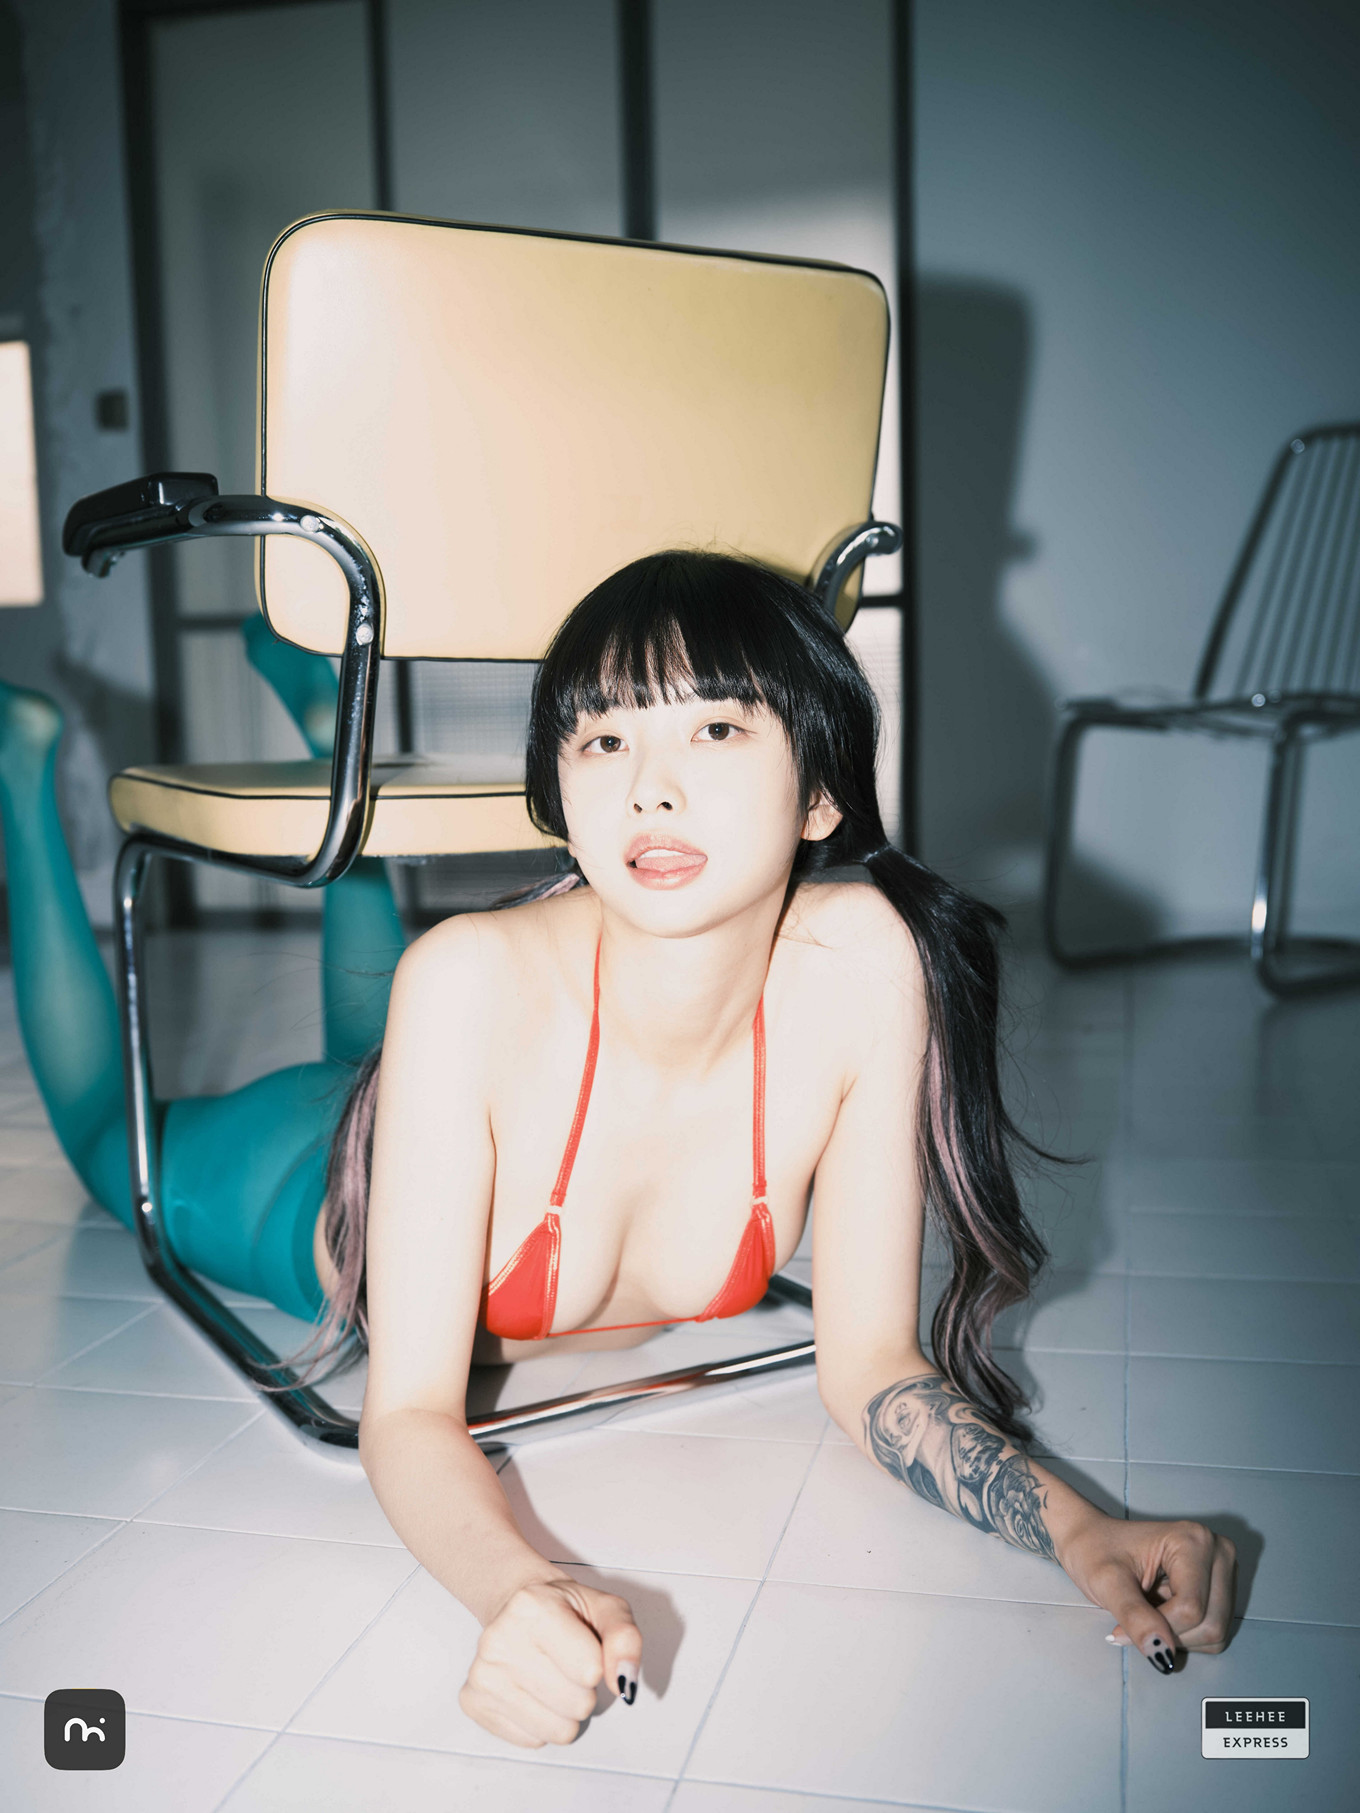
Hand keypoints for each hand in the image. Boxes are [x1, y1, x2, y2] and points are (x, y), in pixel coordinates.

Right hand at [459, 1576, 641, 1746]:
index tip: (585, 1646)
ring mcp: (482, 1672)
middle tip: (568, 1666)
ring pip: (557, 1730)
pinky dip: (540, 1723)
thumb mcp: (606, 1609)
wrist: (518, 1607)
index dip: (598, 1665)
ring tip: (553, 1679)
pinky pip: (532, 1740)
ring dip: (565, 1712)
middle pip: (577, 1705)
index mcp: (532, 1605)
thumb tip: (624, 1684)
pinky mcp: (472, 1701)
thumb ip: (625, 1639)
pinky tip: (531, 1690)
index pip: (590, 1670)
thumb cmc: (565, 1611)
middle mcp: (499, 1638)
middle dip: (584, 1691)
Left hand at [1059, 1512, 1236, 1672]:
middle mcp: (1217, 1552)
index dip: (1157, 1627)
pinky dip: (1184, 1633)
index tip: (1121, 1626)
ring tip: (1148, 1605)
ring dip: (1176, 1634)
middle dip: (1169, 1632)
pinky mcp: (1220, 1590)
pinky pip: (1213, 1633)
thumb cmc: (1094, 1551)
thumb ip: (1135, 1617)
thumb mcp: (1107, 1583)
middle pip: (1210, 1623)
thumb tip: (1163, 1655)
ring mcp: (1222, 1571)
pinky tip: (1162, 1609)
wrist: (1089, 1539)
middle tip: (1136, 1613)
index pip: (1192, 1608)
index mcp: (1194, 1540)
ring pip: (1214, 1632)